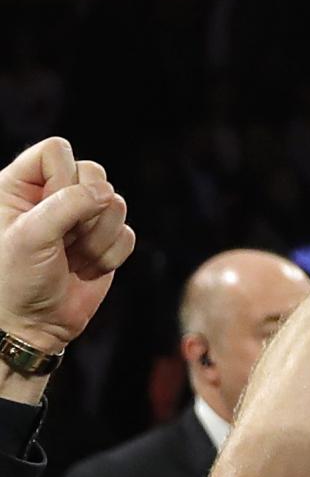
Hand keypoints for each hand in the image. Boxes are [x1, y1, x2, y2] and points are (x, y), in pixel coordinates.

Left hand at [0, 138, 135, 354]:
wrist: (31, 325)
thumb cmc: (14, 279)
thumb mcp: (30, 236)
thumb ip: (68, 205)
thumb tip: (108, 194)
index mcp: (19, 184)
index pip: (57, 151)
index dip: (63, 179)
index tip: (47, 212)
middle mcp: (51, 196)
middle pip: (94, 173)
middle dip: (86, 211)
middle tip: (63, 239)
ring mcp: (80, 219)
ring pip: (116, 204)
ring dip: (98, 238)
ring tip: (72, 258)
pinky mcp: (104, 242)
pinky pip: (128, 234)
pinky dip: (111, 256)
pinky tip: (86, 269)